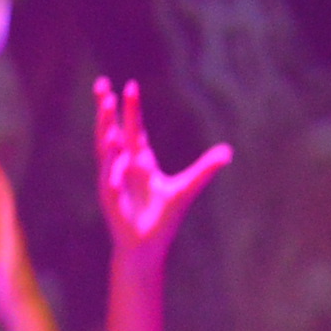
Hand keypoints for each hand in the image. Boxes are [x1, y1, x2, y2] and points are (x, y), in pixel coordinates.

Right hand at [91, 77, 228, 253]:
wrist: (147, 245)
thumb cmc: (163, 217)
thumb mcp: (187, 187)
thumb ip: (205, 168)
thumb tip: (228, 152)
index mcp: (139, 161)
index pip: (133, 129)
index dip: (131, 108)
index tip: (130, 85)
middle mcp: (122, 167)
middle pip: (110, 131)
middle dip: (106, 110)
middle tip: (102, 84)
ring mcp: (112, 181)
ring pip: (105, 151)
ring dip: (104, 131)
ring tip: (107, 111)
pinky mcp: (110, 199)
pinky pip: (108, 181)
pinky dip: (109, 169)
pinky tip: (111, 153)